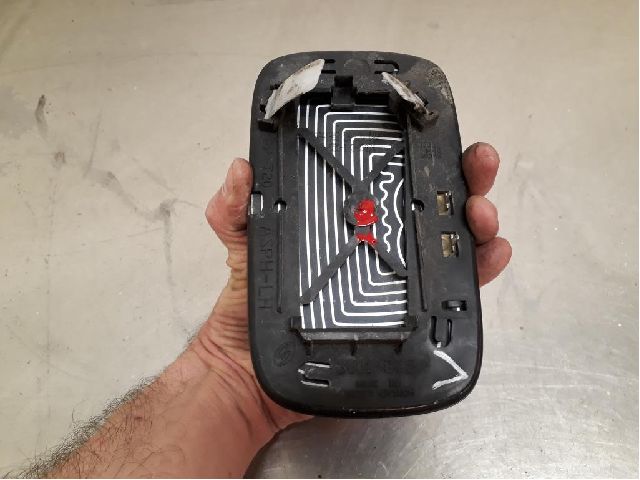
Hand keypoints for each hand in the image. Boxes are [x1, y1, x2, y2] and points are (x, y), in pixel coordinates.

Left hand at [193, 143, 510, 431]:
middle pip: (433, 201)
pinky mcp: (411, 315)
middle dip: (466, 177)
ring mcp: (400, 278)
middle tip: (477, 164)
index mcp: (350, 218)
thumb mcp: (241, 245)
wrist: (252, 371)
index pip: (391, 178)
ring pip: (453, 240)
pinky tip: (492, 254)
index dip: (419, 152)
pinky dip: (481, 270)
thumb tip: (241, 169)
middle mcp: (382, 242)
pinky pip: (455, 291)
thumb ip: (233, 209)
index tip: (435, 132)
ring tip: (481, 213)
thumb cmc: (250, 304)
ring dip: (479, 220)